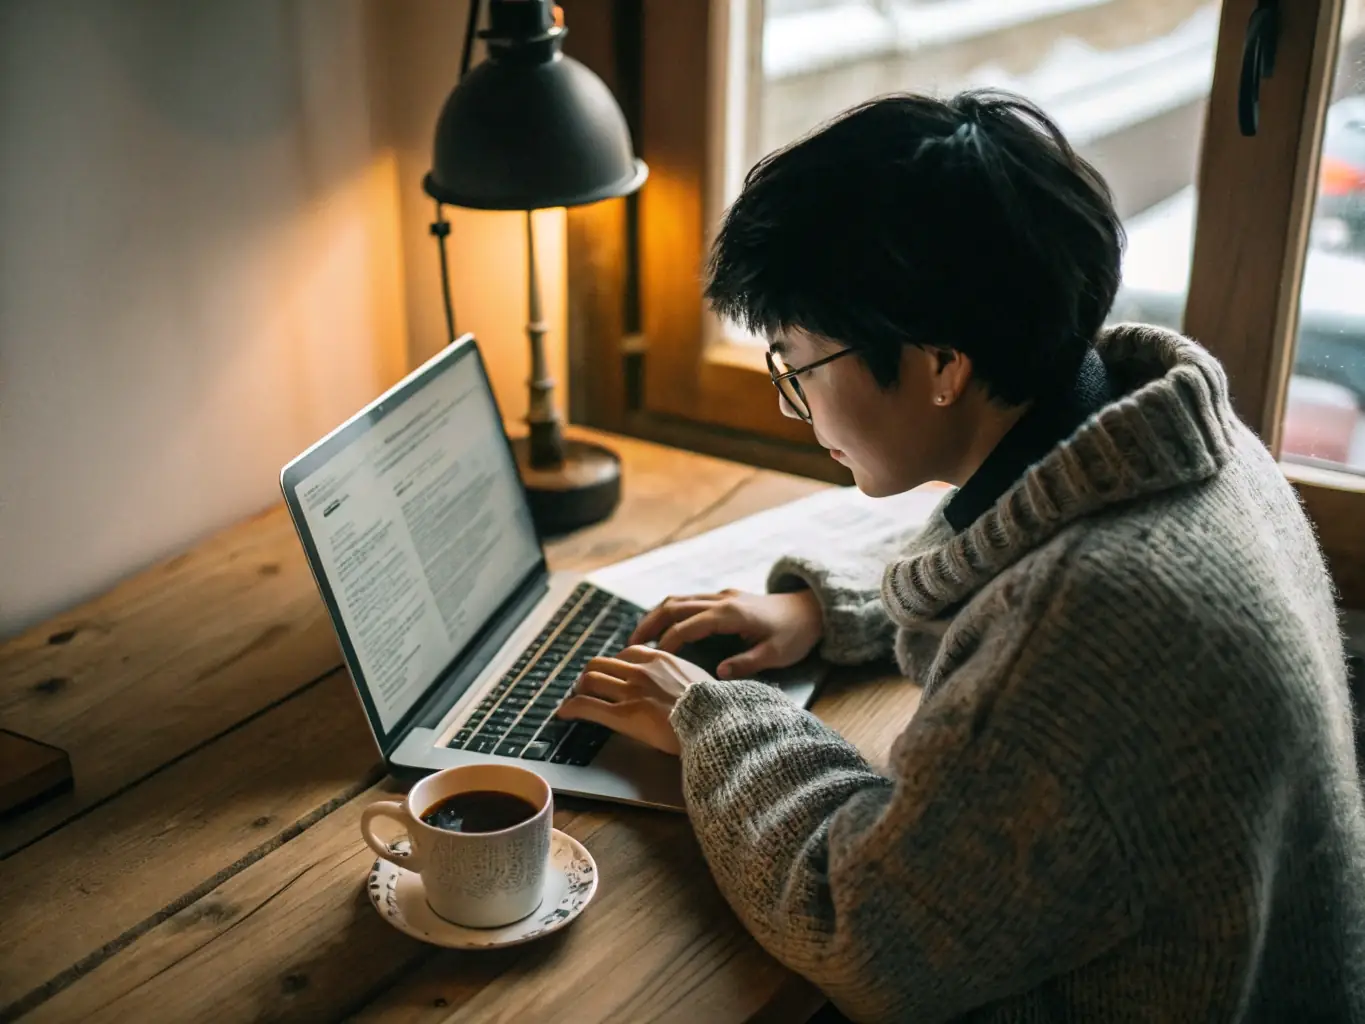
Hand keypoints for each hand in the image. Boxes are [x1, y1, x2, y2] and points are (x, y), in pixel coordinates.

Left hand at [557, 645, 713, 754]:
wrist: (715, 724)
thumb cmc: (714, 707)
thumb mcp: (700, 679)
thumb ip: (682, 674)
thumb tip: (682, 680)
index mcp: (661, 660)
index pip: (627, 652)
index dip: (614, 664)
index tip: (612, 673)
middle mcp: (641, 671)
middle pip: (601, 663)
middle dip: (591, 674)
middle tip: (587, 686)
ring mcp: (631, 692)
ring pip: (590, 680)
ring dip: (579, 689)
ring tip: (576, 698)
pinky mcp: (624, 715)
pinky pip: (588, 707)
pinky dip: (571, 708)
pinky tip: (564, 713)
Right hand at [628, 588, 823, 678]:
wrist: (812, 609)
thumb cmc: (795, 634)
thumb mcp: (776, 654)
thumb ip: (746, 663)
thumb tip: (717, 674)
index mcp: (730, 614)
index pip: (688, 626)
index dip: (667, 643)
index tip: (652, 661)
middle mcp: (721, 600)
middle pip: (674, 606)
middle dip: (648, 625)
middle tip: (628, 646)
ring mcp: (721, 596)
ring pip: (678, 600)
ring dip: (655, 616)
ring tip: (638, 637)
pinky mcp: (724, 598)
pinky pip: (688, 601)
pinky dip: (669, 613)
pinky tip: (662, 629)